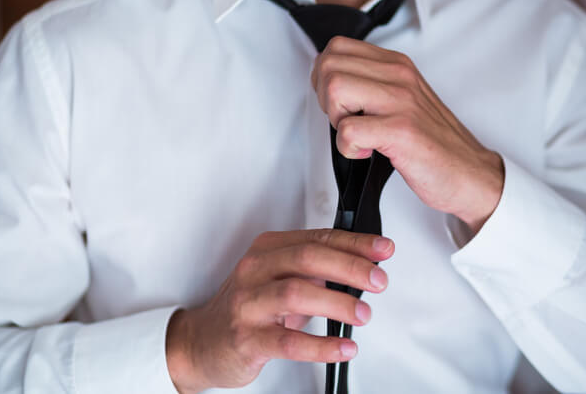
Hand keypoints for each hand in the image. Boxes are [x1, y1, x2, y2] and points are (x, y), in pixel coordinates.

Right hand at [165, 229, 393, 393]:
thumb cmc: (246, 308)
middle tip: (378, 281)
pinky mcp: (247, 339)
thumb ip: (312, 270)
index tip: (383, 250)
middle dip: (349, 267)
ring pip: (296, 294)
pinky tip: (343, 347)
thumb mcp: (275, 278)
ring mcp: (248, 305)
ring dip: (337, 304)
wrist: (202, 342)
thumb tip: (361, 267)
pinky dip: (321, 345)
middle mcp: (254, 271)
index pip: (316, 239)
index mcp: (266, 250)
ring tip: (363, 314)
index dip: (354, 243)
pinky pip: (288, 341)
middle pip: (307, 259)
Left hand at [311, 36, 504, 233]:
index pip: (336, 48)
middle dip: (325, 99)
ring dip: (336, 120)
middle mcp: (399, 76)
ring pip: (335, 89)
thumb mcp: (402, 99)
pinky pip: (348, 130)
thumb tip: (327, 82)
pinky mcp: (402, 131)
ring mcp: (401, 101)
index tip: (340, 103)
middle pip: (329, 66)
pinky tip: (367, 152)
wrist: (469, 172)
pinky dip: (348, 148)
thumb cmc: (433, 142)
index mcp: (396, 65)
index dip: (324, 78)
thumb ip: (372, 84)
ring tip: (357, 135)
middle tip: (345, 121)